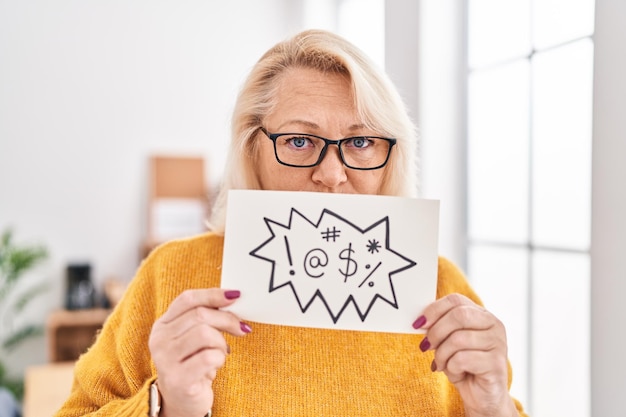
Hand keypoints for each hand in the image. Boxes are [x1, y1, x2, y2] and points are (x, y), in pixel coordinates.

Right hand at [148, 289, 250, 416]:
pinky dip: (220, 358)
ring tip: (221, 352)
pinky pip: (209, 357)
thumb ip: (205, 317)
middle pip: (200, 315)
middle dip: (227, 319)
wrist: (182, 402)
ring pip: (205, 334)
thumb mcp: (193, 337)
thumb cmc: (193, 364)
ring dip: (222, 342)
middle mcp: (159, 340)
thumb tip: (234, 298)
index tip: (236, 295)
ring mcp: (166, 361)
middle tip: (241, 328)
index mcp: (162, 325)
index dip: (213, 294)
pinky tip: (216, 365)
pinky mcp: (178, 379)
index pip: (187, 299)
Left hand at [414, 293, 516, 416]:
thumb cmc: (463, 366)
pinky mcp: (496, 364)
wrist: (481, 396)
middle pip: (458, 316)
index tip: (419, 324)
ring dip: (442, 355)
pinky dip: (451, 368)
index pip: (456, 300)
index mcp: (482, 315)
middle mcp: (494, 325)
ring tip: (442, 364)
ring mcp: (498, 344)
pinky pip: (462, 360)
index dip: (434, 310)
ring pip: (458, 339)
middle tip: (426, 346)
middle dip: (436, 332)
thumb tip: (420, 322)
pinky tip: (456, 374)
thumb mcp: (449, 342)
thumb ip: (440, 327)